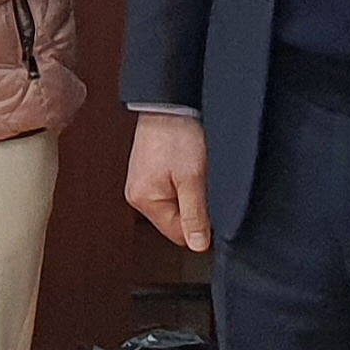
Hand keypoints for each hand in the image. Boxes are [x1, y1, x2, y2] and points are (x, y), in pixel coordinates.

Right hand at [125, 111, 210, 252]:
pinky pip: (171, 190)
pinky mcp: (149, 172)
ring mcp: (142, 182)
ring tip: (193, 170)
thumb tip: (197, 245)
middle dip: (194, 206)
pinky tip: (186, 165)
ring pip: (175, 204)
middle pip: (176, 220)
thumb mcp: (193, 178)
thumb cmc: (177, 134)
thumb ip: (195, 215)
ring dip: (189, 193)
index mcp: (144, 200)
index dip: (201, 225)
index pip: (178, 234)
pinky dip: (183, 182)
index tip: (211, 205)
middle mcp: (138, 195)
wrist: (170, 103)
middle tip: (201, 182)